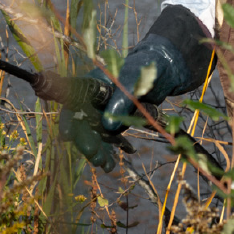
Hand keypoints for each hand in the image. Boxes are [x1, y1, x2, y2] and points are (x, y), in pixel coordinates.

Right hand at [61, 7, 211, 169]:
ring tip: (107, 165)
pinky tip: (120, 157)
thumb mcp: (133, 80)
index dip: (69, 119)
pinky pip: (112, 136)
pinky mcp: (117, 120)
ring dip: (100, 149)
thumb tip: (108, 126)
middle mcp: (93, 99)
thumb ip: (121, 101)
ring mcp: (104, 111)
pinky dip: (116, 147)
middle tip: (95, 157)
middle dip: (87, 141)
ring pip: (96, 133)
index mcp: (91, 84)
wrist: (165, 70)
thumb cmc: (145, 67)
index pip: (73, 102)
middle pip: (83, 122)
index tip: (68, 136)